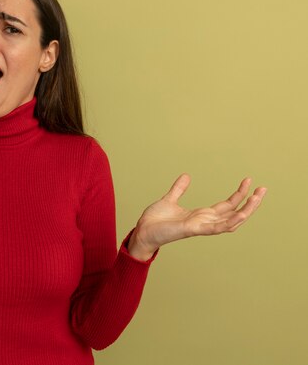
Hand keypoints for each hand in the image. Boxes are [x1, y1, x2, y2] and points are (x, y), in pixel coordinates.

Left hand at [128, 174, 266, 260]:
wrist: (142, 231)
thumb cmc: (155, 221)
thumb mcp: (169, 200)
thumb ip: (179, 189)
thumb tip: (186, 176)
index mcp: (201, 215)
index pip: (227, 205)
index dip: (239, 194)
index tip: (249, 181)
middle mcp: (205, 221)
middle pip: (234, 212)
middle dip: (250, 202)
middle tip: (264, 189)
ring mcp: (201, 227)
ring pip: (231, 221)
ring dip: (246, 210)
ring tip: (258, 198)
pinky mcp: (194, 230)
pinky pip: (217, 227)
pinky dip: (230, 221)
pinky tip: (242, 214)